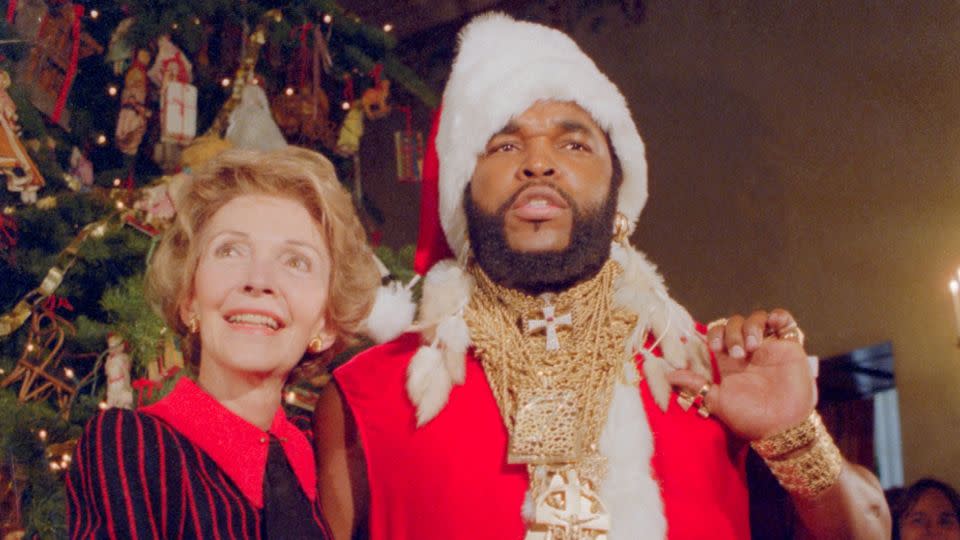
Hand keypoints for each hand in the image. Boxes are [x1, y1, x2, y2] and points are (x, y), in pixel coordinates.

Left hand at [665, 309, 816, 440]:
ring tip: (752, 347)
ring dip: (751, 326)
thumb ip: (695, 384)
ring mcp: (770, 348)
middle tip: (737, 354)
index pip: (718, 333)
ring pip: (757, 318)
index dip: (714, 334)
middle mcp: (749, 352)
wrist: (781, 427)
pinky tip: (772, 326)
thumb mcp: (716, 400)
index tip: (714, 348)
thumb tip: (669, 374)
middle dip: (732, 332)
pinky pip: (785, 321)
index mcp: (730, 361)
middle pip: (735, 323)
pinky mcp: (790, 347)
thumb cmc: (749, 418)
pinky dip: (778, 316)